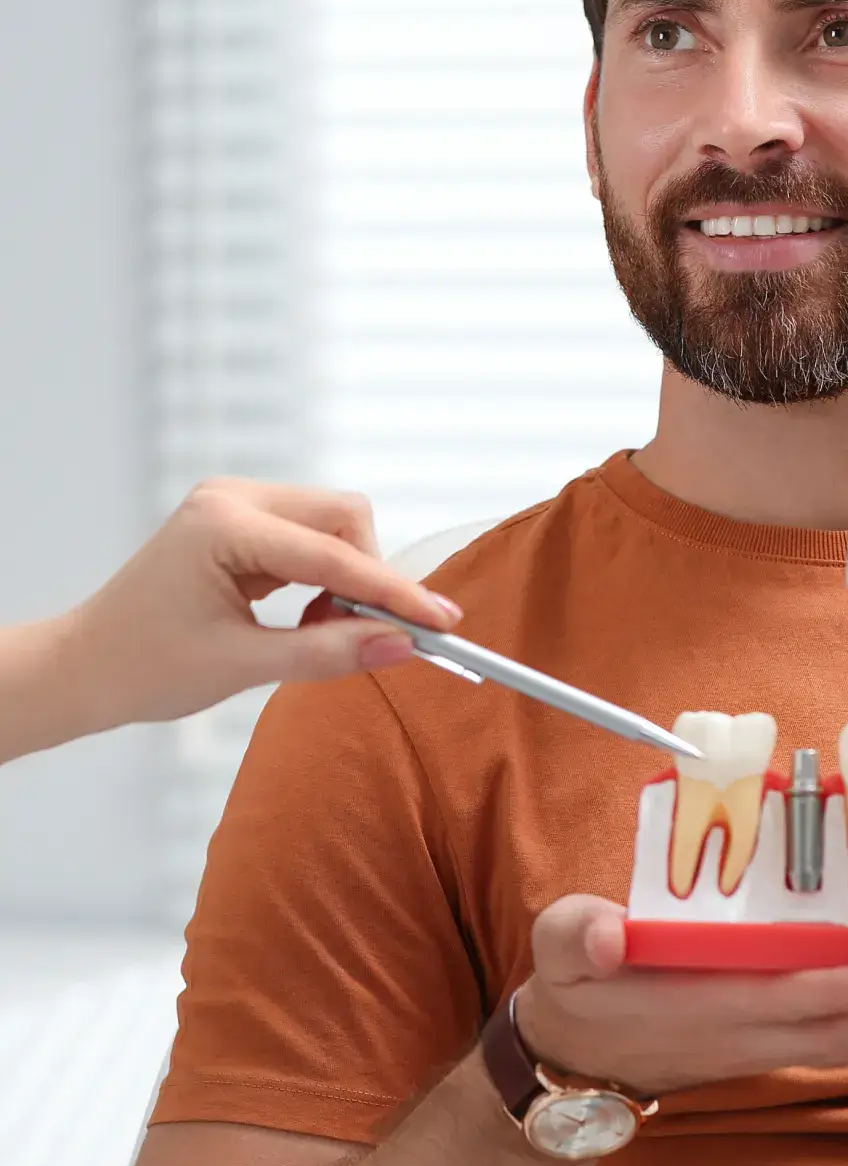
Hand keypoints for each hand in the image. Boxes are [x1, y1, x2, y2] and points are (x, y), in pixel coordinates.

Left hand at [61, 478, 461, 727]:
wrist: (86, 666)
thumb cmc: (143, 666)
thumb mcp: (242, 667)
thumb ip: (328, 653)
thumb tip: (401, 646)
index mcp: (223, 524)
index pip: (334, 555)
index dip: (395, 592)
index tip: (443, 622)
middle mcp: (232, 498)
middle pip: (345, 518)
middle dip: (372, 575)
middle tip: (378, 634)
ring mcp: (237, 504)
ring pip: (335, 524)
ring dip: (348, 577)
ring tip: (324, 631)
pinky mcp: (244, 520)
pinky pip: (313, 536)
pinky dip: (327, 577)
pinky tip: (308, 617)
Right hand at [515, 896, 847, 1095]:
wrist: (574, 1059)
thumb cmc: (576, 989)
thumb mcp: (558, 951)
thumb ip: (576, 934)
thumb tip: (605, 936)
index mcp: (702, 1010)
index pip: (784, 1004)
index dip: (841, 989)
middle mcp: (745, 1035)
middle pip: (846, 1035)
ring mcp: (763, 1044)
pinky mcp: (771, 1040)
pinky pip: (843, 1034)